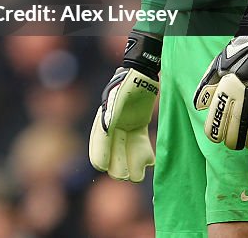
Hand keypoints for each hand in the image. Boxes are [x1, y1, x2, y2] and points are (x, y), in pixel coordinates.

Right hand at [89, 30, 161, 182]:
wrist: (142, 72)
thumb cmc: (128, 83)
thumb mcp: (117, 98)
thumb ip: (110, 115)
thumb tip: (106, 131)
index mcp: (104, 119)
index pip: (98, 143)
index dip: (100, 155)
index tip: (103, 167)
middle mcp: (113, 125)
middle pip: (112, 152)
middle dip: (117, 165)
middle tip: (126, 176)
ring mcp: (126, 126)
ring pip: (126, 151)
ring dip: (131, 164)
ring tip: (138, 174)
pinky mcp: (138, 126)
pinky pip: (139, 144)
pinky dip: (143, 155)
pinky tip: (149, 162)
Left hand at [193, 0, 247, 150]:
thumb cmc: (235, 57)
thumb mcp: (215, 69)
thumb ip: (206, 88)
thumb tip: (199, 107)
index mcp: (227, 93)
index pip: (218, 124)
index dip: (215, 134)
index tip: (215, 137)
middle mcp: (245, 101)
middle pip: (238, 134)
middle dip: (234, 142)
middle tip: (233, 144)